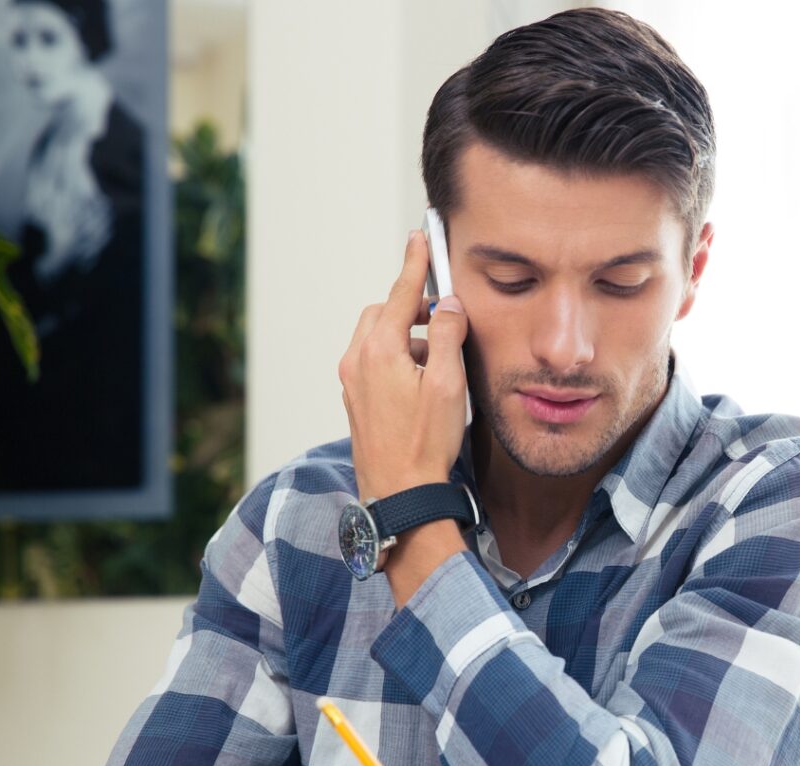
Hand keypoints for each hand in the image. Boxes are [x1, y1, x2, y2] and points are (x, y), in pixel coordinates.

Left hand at [338, 231, 468, 501]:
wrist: (400, 494)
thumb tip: (447, 305)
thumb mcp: (447, 384)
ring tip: (439, 361)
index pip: (398, 293)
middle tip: (442, 317)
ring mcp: (352, 383)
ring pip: (377, 338)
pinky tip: (422, 383)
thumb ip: (446, 335)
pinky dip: (396, 358)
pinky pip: (373, 362)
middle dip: (410, 307)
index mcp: (379, 351)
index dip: (414, 264)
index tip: (420, 238)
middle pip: (383, 313)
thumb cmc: (424, 444)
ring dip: (406, 337)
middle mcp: (358, 362)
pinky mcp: (355, 401)